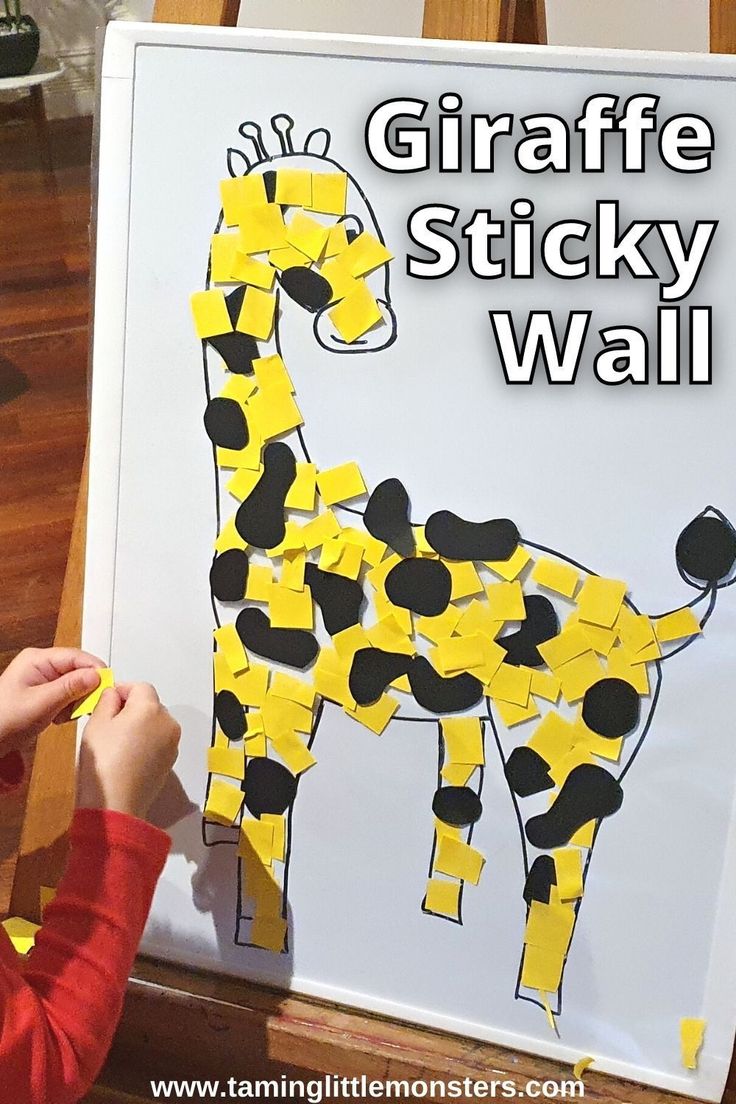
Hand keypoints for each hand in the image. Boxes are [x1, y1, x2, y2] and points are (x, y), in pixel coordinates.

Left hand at [0, 647, 104, 752]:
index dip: (95, 670)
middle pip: (78, 670)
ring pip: (76, 684)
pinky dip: (69, 708)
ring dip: (76, 701)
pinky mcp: (46, 692)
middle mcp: (42, 665)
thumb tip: (96, 675)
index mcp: (37, 659)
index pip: (76, 656)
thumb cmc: (4, 719)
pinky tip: (59, 717)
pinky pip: (68, 695)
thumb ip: (70, 687)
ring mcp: (44, 679)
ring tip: (64, 715)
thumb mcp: (40, 703)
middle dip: (84, 689)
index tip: (107, 686)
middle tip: (85, 706)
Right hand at [76, 682, 180, 819]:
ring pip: (155, 724)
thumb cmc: (103, 761)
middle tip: (108, 724)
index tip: (105, 703)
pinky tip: (128, 757)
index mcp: (151, 708)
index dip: (121, 691)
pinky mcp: (171, 761)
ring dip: (140, 726)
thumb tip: (115, 695)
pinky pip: (158, 742)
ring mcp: (172, 743)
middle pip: (150, 704)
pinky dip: (146, 743)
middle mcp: (168, 722)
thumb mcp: (96, 723)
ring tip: (117, 742)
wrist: (115, 805)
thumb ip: (107, 700)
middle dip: (131, 709)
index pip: (139, 687)